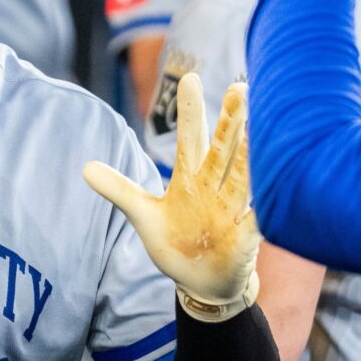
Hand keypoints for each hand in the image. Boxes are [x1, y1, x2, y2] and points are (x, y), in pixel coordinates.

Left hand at [86, 73, 260, 321]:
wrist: (202, 282)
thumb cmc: (176, 242)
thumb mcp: (143, 215)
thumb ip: (119, 190)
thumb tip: (84, 168)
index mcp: (191, 178)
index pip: (190, 138)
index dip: (190, 111)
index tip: (190, 78)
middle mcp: (216, 187)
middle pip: (224, 149)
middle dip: (231, 121)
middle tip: (240, 87)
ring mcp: (233, 210)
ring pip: (245, 176)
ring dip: (251, 154)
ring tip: (259, 129)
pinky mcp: (246, 238)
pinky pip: (257, 220)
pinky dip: (264, 208)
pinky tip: (276, 188)